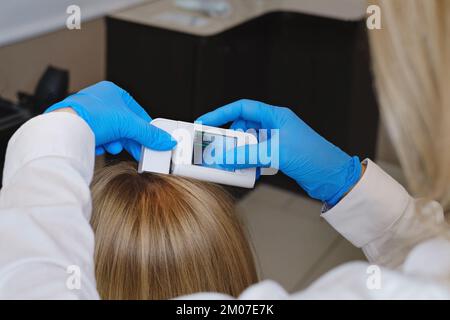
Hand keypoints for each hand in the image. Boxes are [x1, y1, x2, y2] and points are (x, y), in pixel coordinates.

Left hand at [46, 81, 175, 159]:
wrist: (65, 129)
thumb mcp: (128, 125)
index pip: (138, 111)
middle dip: (131, 138)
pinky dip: (103, 144)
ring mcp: (89, 113)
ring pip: (113, 132)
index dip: (146, 128)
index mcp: (113, 91)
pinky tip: (101, 146)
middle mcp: (100, 100)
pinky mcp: (81, 127)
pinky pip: (99, 137)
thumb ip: (149, 134)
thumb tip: (167, 141)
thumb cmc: (92, 116)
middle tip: (140, 150)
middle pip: (125, 124)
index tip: (152, 140)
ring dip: (117, 142)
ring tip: (115, 146)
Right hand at [197, 99, 361, 204]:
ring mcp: (275, 141)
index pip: (242, 108)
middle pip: (241, 127)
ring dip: (237, 153)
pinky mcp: (277, 156)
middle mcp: (274, 126)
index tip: (204, 122)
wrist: (334, 178)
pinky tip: (246, 171)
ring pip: (246, 143)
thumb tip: (223, 158)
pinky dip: (247, 163)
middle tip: (215, 149)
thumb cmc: (314, 157)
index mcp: (275, 116)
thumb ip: (247, 155)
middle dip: (228, 138)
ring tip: (230, 163)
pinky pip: (254, 156)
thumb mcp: (276, 153)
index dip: (221, 113)